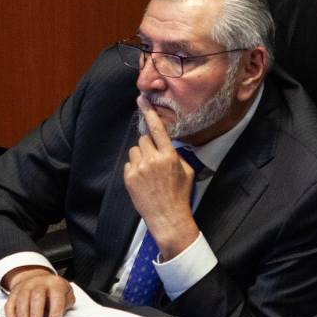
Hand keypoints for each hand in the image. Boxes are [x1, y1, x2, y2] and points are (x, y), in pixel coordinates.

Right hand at [3, 266, 74, 316]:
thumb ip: (66, 305)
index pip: (56, 297)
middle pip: (37, 297)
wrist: (38, 278)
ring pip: (22, 300)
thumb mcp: (66, 294)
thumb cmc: (54, 291)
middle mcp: (39, 283)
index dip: (55, 313)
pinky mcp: (14, 292)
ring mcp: (25, 286)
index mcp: (55, 283)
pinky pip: (10, 304)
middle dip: (36, 316)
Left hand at [123, 95, 199, 259]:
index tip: (141, 100)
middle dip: (148, 146)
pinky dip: (134, 169)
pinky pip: (129, 164)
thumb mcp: (187, 172)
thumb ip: (177, 155)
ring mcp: (139, 169)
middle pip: (144, 139)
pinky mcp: (129, 178)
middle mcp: (152, 159)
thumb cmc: (180, 195)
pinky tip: (143, 180)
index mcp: (169, 156)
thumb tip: (170, 146)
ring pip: (135, 150)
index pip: (158, 129)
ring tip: (148, 171)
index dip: (149, 113)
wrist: (167, 217)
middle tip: (154, 160)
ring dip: (140, 156)